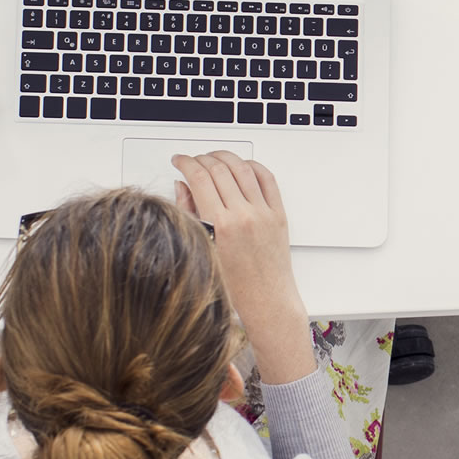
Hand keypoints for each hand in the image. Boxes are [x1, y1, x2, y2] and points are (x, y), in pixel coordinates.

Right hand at [171, 151, 312, 382]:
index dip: (186, 163)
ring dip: (226, 156)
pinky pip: (267, 179)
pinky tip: (242, 165)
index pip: (200, 178)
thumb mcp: (202, 250)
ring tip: (214, 157)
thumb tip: (183, 186)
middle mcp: (245, 215)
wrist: (267, 302)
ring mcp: (265, 213)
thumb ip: (190, 214)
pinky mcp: (279, 214)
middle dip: (202, 158)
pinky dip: (253, 165)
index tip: (179, 160)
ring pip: (244, 168)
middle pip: (220, 169)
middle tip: (192, 160)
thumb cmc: (234, 287)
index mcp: (222, 226)